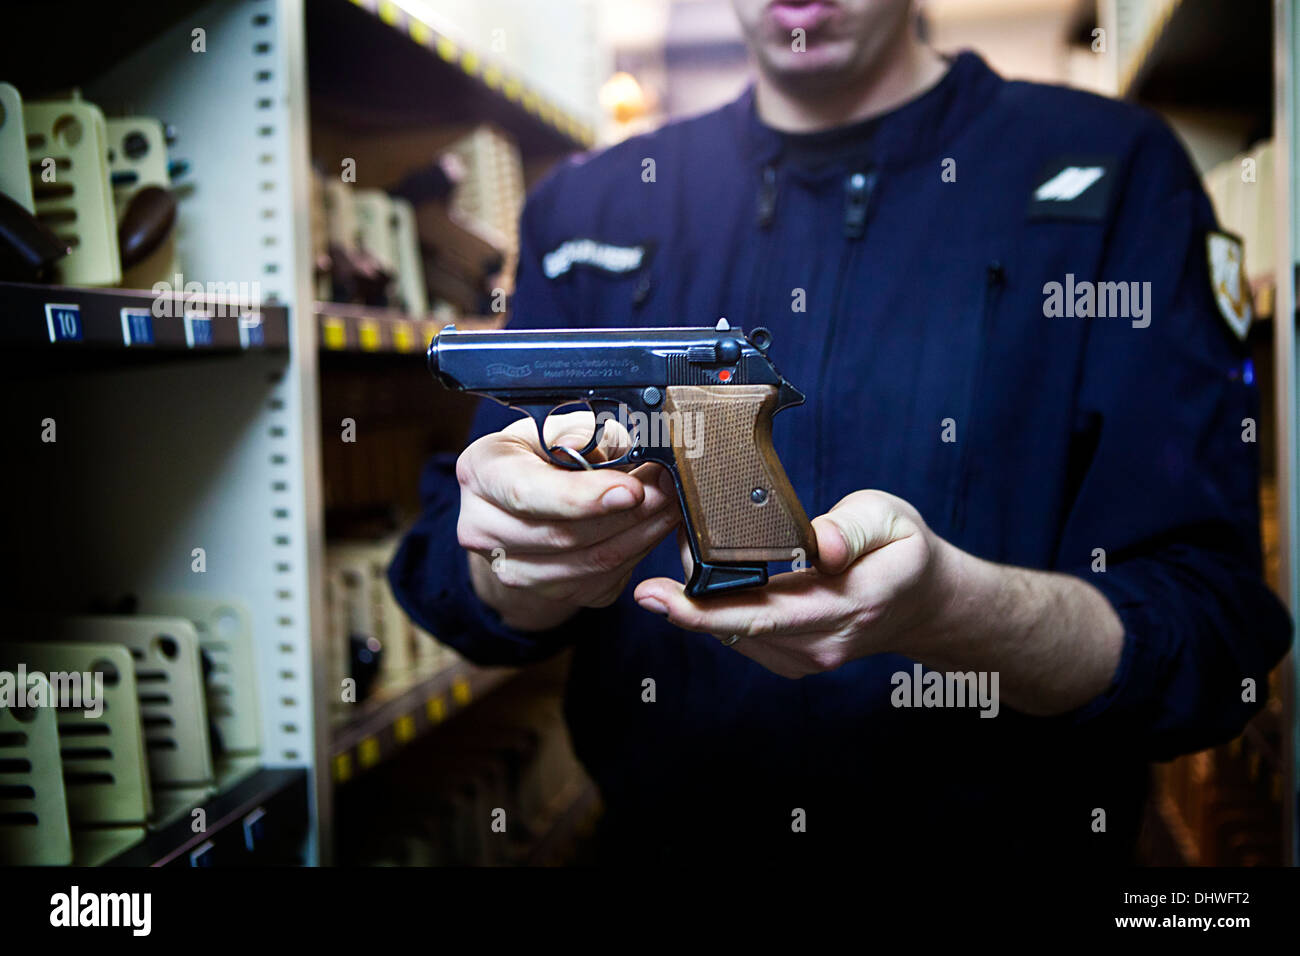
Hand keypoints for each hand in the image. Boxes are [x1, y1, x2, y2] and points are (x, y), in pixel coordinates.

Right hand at [458, 410, 680, 630]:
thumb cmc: (543, 452)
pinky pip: (602, 580)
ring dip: (641, 533)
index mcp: (480, 472)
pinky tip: (654, 527)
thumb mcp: (557, 425)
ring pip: (590, 562)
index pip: (528, 493)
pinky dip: (637, 553)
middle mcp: (482, 527)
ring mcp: (512, 569)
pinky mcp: (546, 593)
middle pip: (564, 534)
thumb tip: (626, 448)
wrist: (521, 501)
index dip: (582, 496)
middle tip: (670, 485)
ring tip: (670, 503)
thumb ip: (585, 434)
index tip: (632, 489)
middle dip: (629, 511)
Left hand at [632, 490, 959, 677]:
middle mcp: (825, 641)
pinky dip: (719, 617)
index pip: (767, 613)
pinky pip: (746, 641)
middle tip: (647, 588)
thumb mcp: (889, 520)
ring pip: (738, 639)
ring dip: (702, 609)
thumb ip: (852, 529)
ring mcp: (810, 658)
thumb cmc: (902, 551)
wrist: (925, 603)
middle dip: (688, 609)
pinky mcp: (795, 660)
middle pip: (741, 631)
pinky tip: (703, 590)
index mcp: (849, 602)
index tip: (663, 596)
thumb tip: (819, 548)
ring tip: (681, 565)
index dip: (708, 609)